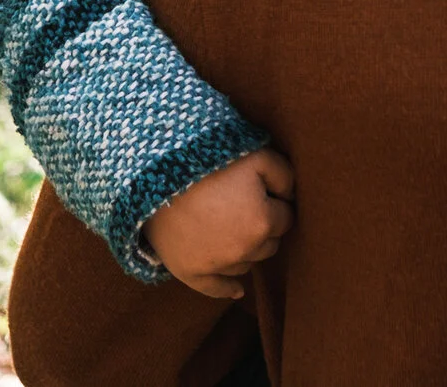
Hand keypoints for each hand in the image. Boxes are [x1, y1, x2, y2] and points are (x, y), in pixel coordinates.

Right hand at [142, 147, 294, 299]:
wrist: (155, 171)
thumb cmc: (211, 160)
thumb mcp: (257, 155)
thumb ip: (285, 176)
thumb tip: (292, 197)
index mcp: (263, 222)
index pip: (286, 219)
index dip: (277, 204)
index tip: (263, 192)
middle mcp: (244, 250)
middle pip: (269, 245)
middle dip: (264, 228)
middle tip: (246, 207)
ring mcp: (216, 265)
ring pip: (246, 264)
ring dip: (246, 249)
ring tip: (231, 228)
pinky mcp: (190, 272)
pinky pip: (215, 290)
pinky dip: (228, 289)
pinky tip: (238, 290)